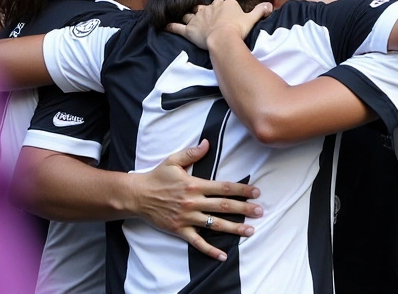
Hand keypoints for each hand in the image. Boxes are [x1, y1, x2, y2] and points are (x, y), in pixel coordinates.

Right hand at [133, 139, 263, 260]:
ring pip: (215, 224)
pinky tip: (223, 256)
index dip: (242, 190)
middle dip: (244, 209)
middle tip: (260, 212)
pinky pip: (197, 242)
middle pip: (224, 206)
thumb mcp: (173, 161)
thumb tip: (207, 143)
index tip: (256, 192)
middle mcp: (193, 202)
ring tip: (250, 231)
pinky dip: (210, 250)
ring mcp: (187, 218)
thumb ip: (192, 153)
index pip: (224, 188)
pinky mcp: (179, 230)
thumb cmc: (156, 177)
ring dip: (234, 228)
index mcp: (194, 184)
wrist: (137, 196)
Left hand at [166, 0, 273, 48]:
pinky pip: (178, 27)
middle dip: (207, 12)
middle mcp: (209, 7)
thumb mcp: (251, 19)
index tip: (228, 18)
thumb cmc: (238, 28)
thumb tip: (270, 5)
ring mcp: (198, 18)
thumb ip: (260, 11)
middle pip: (206, 7)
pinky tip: (164, 25)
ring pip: (191, 14)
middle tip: (210, 21)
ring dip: (188, 15)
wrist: (224, 38)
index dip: (225, 11)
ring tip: (187, 17)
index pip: (224, 4)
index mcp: (224, 3)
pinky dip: (171, 26)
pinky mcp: (189, 30)